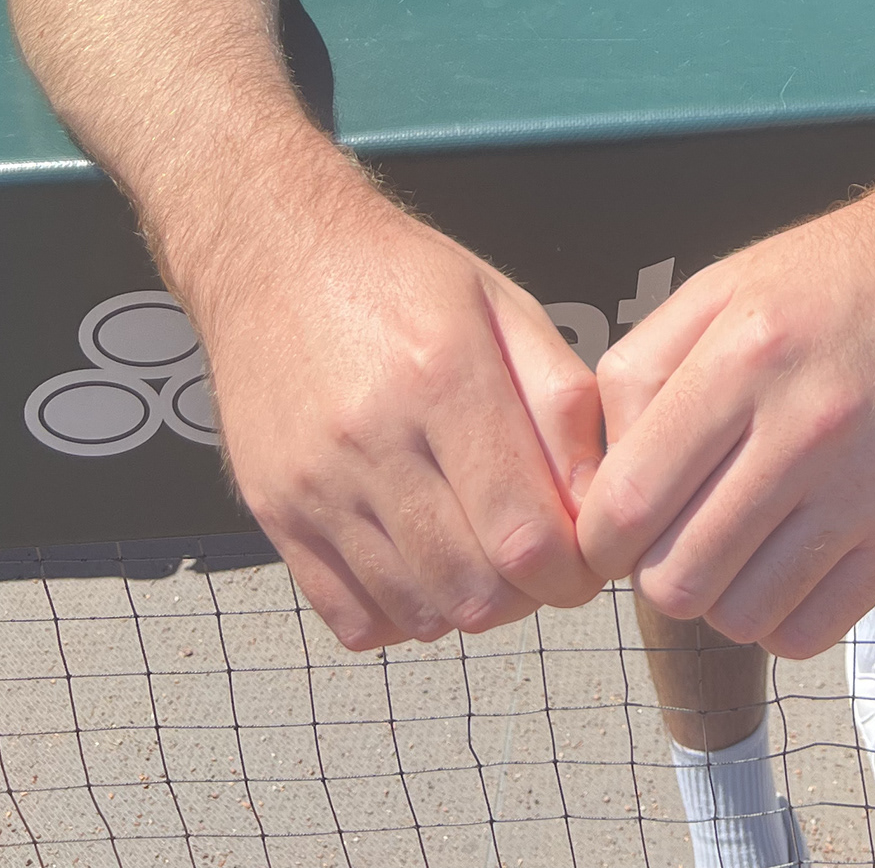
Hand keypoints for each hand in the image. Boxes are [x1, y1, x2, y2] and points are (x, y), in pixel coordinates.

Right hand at [193, 185, 605, 649]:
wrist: (276, 256)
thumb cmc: (400, 277)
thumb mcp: (505, 305)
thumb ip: (561, 402)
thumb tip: (600, 498)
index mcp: (446, 376)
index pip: (526, 535)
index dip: (574, 571)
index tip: (586, 558)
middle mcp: (375, 438)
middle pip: (475, 589)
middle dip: (531, 595)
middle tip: (543, 563)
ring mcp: (316, 485)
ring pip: (419, 612)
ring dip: (470, 606)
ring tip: (485, 556)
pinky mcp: (274, 514)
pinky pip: (353, 618)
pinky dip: (403, 615)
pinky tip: (423, 566)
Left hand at [577, 181, 874, 658]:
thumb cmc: (837, 276)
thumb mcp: (720, 286)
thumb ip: (640, 370)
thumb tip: (598, 474)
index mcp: (744, 355)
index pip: (629, 502)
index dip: (599, 538)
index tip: (611, 530)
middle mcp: (806, 424)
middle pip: (678, 575)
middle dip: (655, 569)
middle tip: (674, 534)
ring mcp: (866, 486)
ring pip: (741, 615)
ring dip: (719, 595)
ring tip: (734, 543)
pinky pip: (811, 631)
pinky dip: (781, 616)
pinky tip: (785, 562)